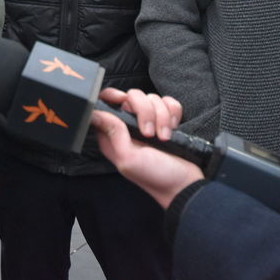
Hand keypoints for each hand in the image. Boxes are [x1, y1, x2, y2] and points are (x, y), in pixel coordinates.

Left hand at [90, 88, 202, 209]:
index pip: (104, 103)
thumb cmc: (154, 177)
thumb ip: (113, 133)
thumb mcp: (129, 159)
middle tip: (149, 133)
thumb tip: (95, 113)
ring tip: (163, 137)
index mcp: (113, 134)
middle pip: (132, 96)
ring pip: (152, 98)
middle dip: (145, 111)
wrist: (184, 184)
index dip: (111, 96)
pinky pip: (168, 102)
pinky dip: (173, 114)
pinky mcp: (166, 120)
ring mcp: (149, 121)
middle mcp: (129, 125)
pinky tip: (172, 129)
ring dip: (162, 116)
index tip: (123, 100)